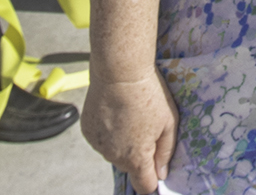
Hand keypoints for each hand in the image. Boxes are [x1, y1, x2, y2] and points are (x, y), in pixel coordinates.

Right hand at [81, 73, 177, 191]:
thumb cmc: (148, 95)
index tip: (156, 166)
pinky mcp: (87, 131)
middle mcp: (114, 157)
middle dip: (138, 155)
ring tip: (128, 116)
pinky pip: (102, 139)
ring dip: (121, 143)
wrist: (119, 71)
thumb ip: (165, 152)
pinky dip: (108, 131)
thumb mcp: (168, 123)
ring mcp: (98, 145)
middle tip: (145, 127)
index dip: (152, 179)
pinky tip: (115, 112)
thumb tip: (161, 174)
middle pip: (129, 167)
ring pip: (114, 152)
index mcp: (136, 159)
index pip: (144, 186)